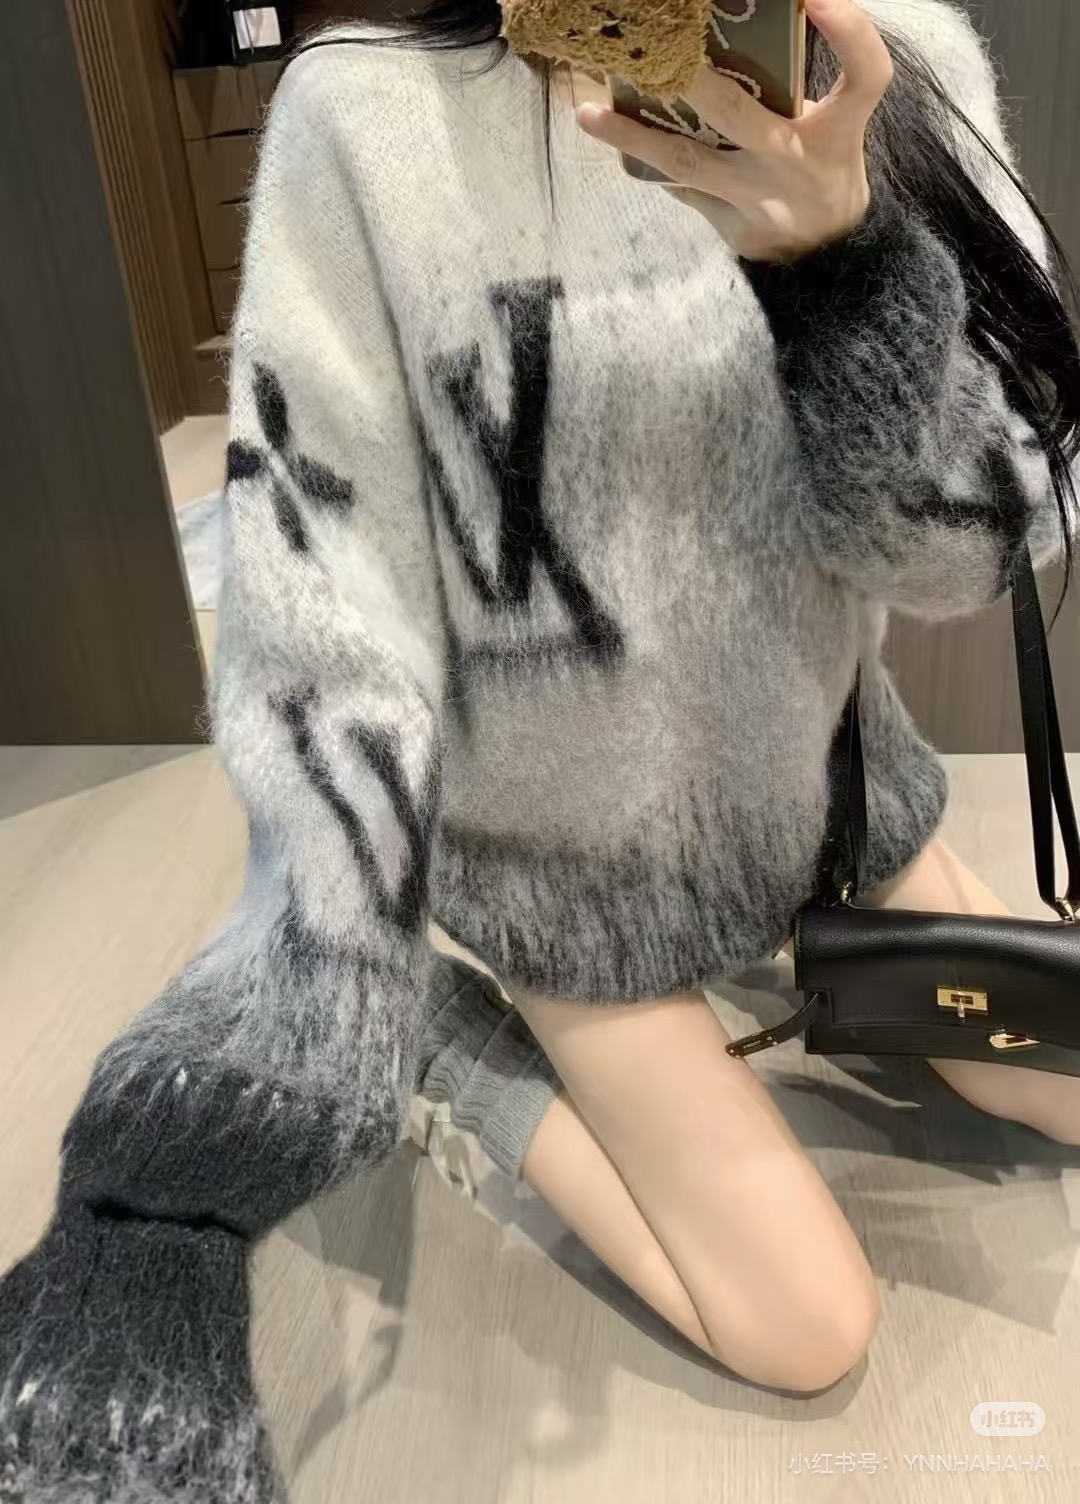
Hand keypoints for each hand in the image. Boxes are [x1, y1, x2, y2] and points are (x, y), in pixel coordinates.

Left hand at [577, 0, 893, 262]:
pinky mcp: (735, 229)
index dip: (849, 32)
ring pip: (688, 163)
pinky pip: (683, 189)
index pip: (864, 75)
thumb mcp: (832, 127)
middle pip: (738, 115)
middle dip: (688, 80)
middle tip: (649, 51)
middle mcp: (798, 164)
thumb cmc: (824, 169)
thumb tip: (727, 38)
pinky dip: (649, 161)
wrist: (827, 259)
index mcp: (838, 131)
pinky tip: (613, 137)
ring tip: (588, 112)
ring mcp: (760, 202)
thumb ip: (797, 88)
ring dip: (633, 136)